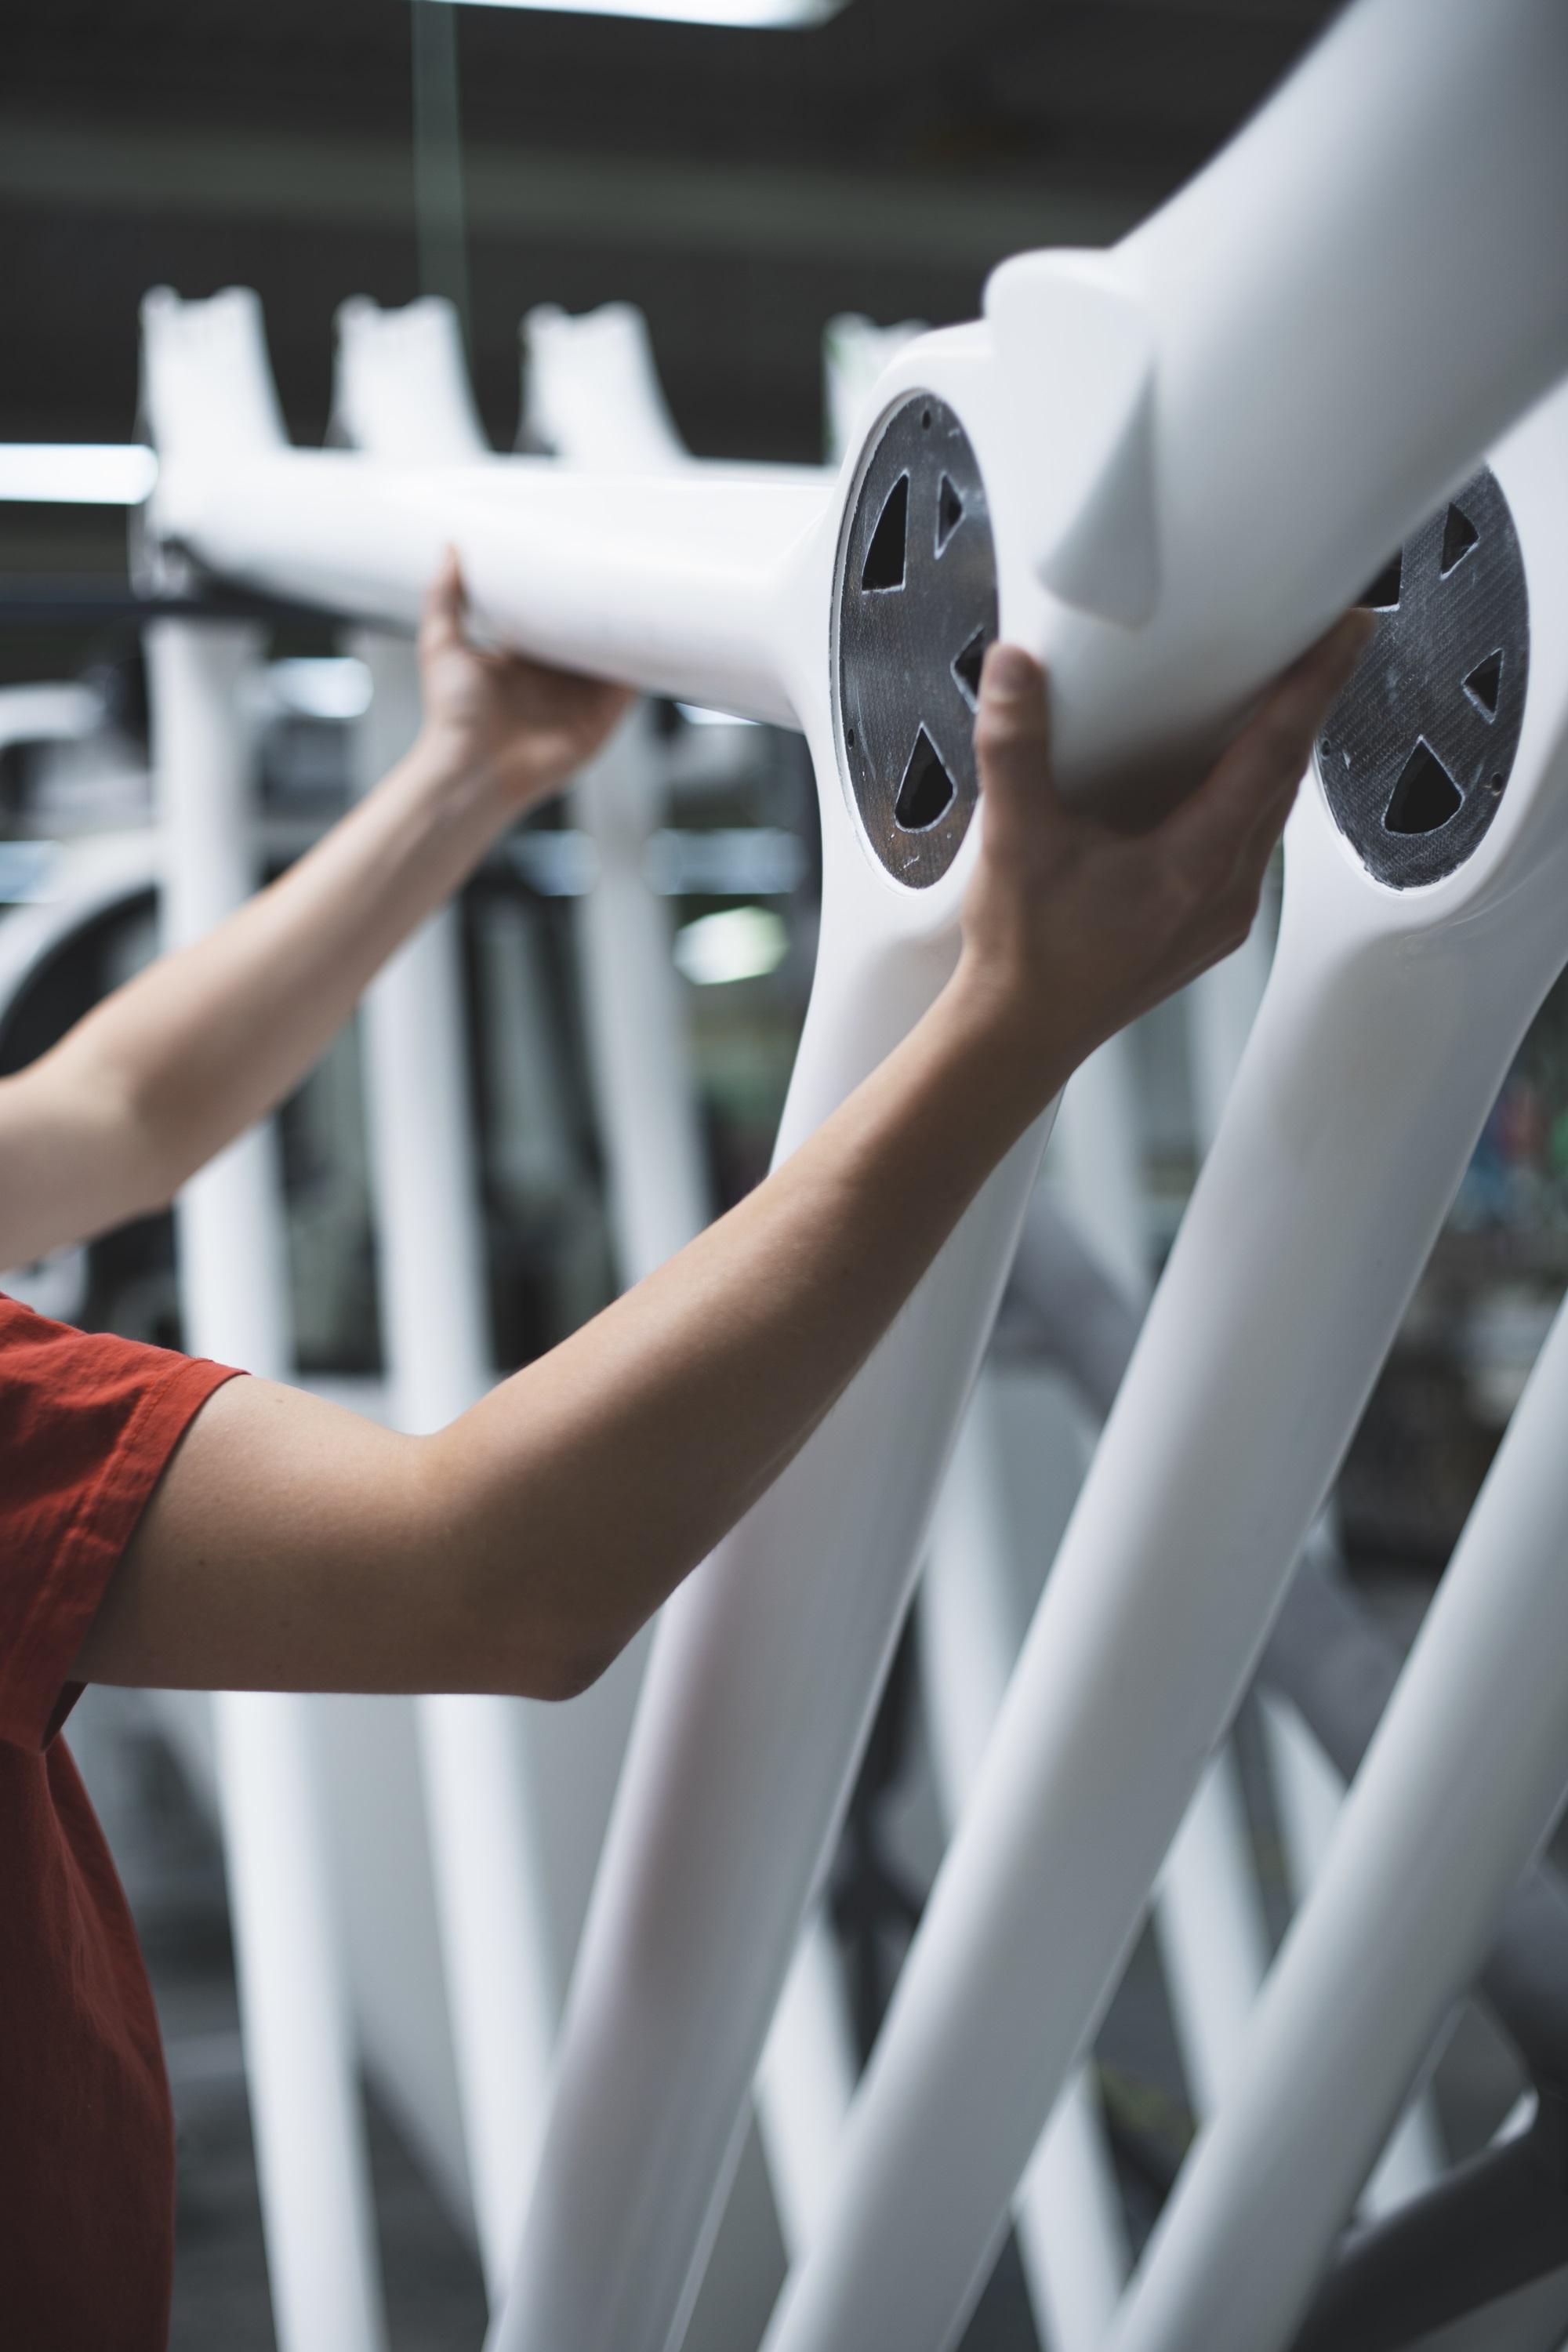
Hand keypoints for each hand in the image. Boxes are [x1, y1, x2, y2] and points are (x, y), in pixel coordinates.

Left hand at [416, 548, 635, 812]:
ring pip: (615, 658)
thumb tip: (448, 547)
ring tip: (649, 592)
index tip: (577, 558)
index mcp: (522, 660)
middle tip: (621, 565)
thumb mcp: (442, 644)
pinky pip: (631, 688)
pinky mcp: (601, 719)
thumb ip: (444, 597)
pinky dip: (646, 665)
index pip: (552, 619)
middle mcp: (554, 679)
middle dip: (604, 608)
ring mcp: (580, 699)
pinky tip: (657, 638)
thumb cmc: (453, 716)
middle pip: (588, 635)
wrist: (473, 769)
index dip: (565, 594)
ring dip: (630, 633)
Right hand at [953, 616, 1374, 1091]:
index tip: (1346, 632)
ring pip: (1272, 813)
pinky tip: (1224, 778)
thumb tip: (1016, 672)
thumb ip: (1014, 749)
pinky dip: (1249, 796)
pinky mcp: (1209, 927)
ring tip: (1278, 697)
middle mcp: (1224, 892)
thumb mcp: (1014, 841)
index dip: (1315, 684)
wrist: (1021, 1033)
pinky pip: (1249, 846)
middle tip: (1321, 642)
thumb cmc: (1025, 956)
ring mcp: (1223, 914)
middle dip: (1307, 705)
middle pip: (1287, 777)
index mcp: (1192, 865)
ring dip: (1278, 752)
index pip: (1274, 754)